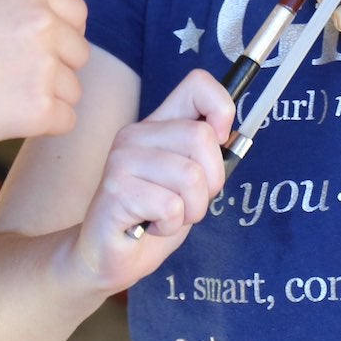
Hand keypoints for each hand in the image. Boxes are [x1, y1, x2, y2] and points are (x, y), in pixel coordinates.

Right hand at [0, 0, 89, 184]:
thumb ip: (10, 7)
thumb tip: (44, 23)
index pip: (76, 13)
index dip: (60, 36)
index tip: (39, 54)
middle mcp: (42, 20)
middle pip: (78, 53)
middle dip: (54, 70)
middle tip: (11, 83)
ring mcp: (44, 63)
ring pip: (72, 90)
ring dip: (45, 100)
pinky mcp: (40, 108)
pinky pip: (65, 122)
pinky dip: (41, 128)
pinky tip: (5, 121)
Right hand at [68, 70, 233, 293]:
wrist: (108, 256)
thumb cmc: (152, 218)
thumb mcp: (190, 183)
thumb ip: (207, 156)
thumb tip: (233, 137)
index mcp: (158, 124)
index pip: (197, 84)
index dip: (221, 108)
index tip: (220, 140)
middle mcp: (137, 134)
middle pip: (201, 137)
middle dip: (211, 182)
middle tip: (190, 202)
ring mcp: (123, 159)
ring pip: (191, 176)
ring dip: (192, 209)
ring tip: (168, 216)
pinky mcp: (116, 188)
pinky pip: (171, 206)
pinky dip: (171, 225)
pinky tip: (151, 225)